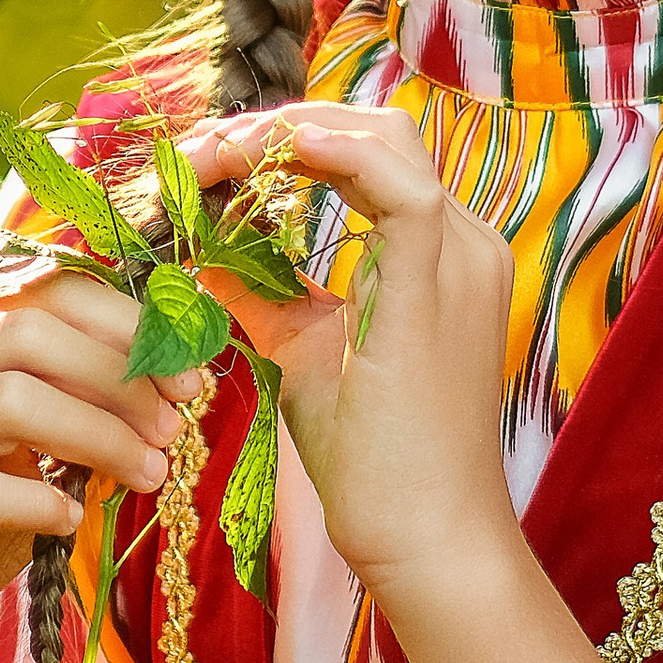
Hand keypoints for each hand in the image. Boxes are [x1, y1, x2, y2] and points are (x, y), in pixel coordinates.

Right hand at [0, 267, 181, 662]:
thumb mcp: (36, 447)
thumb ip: (81, 399)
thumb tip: (176, 376)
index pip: (42, 292)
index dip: (127, 325)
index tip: (189, 375)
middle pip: (28, 334)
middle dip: (118, 378)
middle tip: (171, 429)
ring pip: (7, 401)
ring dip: (97, 436)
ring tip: (147, 474)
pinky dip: (39, 503)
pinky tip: (71, 521)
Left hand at [184, 105, 515, 599]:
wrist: (427, 536)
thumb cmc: (375, 461)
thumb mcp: (302, 352)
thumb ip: (260, 292)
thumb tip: (197, 249)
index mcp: (439, 254)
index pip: (366, 157)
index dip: (286, 141)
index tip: (208, 161)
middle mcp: (465, 241)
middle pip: (376, 131)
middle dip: (281, 127)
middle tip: (199, 151)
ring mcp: (463, 257)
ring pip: (384, 141)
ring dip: (290, 135)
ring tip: (213, 154)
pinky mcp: (443, 283)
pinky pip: (398, 187)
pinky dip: (334, 157)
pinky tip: (269, 155)